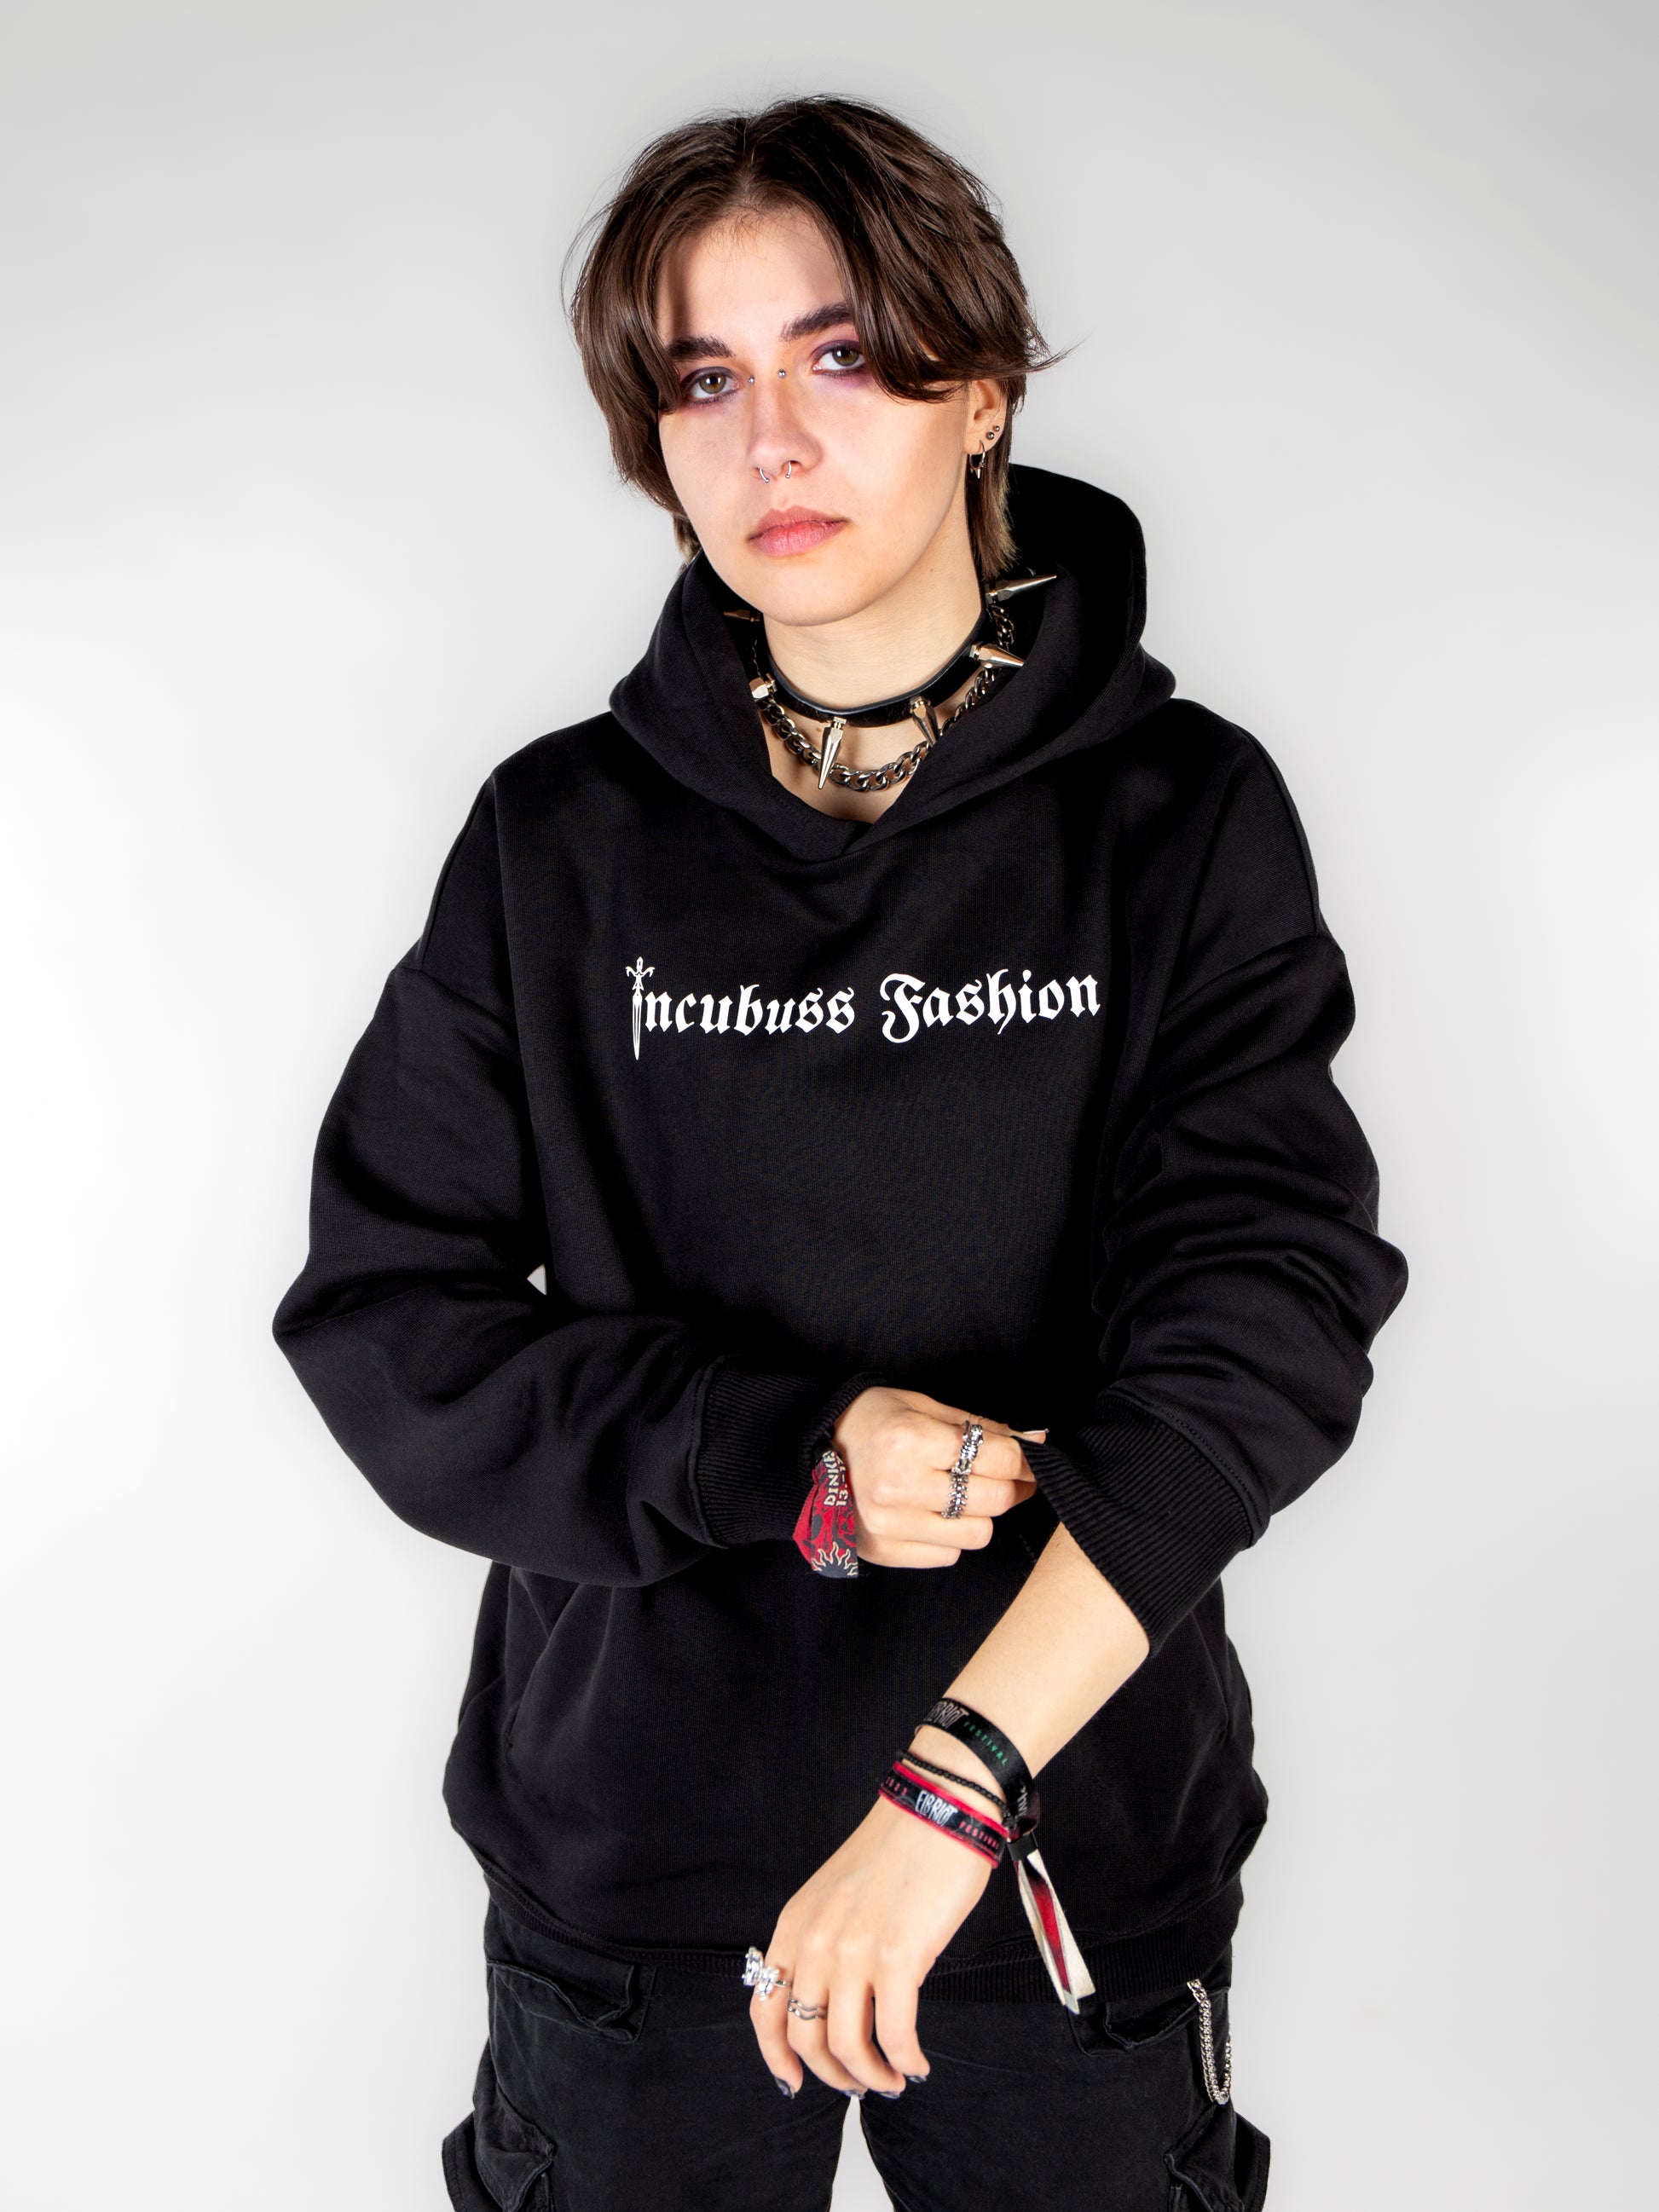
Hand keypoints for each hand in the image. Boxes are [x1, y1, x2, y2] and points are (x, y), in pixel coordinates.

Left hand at [748, 1792, 994, 2096]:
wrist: (939, 1810)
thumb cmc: (899, 1852)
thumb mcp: (836, 1896)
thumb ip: (825, 1944)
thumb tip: (834, 2006)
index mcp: (795, 1925)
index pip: (764, 2008)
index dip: (776, 2056)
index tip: (794, 2083)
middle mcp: (815, 1941)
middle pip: (803, 2037)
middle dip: (833, 2074)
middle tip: (861, 2084)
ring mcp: (853, 1951)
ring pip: (845, 2046)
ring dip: (870, 2076)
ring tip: (893, 2079)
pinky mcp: (897, 1957)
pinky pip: (893, 2035)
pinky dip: (904, 2061)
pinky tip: (917, 2063)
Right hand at [834, 1386, 1042, 1567]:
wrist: (814, 1449)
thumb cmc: (875, 1421)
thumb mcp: (925, 1407)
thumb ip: (982, 1428)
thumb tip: (1036, 1440)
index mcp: (909, 1440)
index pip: (997, 1458)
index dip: (1024, 1458)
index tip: (1031, 1458)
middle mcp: (898, 1486)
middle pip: (993, 1500)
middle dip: (1010, 1486)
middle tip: (1008, 1476)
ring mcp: (889, 1524)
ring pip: (977, 1534)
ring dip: (979, 1514)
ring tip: (963, 1494)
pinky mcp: (884, 1551)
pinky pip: (948, 1555)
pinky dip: (950, 1536)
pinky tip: (932, 1513)